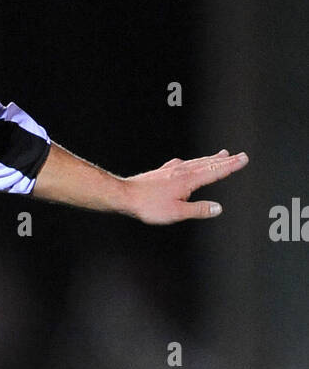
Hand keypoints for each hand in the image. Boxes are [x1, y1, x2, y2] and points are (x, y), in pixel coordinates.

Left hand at [124, 149, 247, 224]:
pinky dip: (193, 161)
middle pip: (208, 163)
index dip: (231, 166)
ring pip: (197, 161)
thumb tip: (217, 208)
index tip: (244, 159)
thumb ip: (198, 210)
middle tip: (239, 155)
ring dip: (211, 159)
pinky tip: (189, 162)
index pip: (215, 171)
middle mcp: (182, 171)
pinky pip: (184, 163)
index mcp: (189, 180)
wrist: (126, 196)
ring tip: (221, 155)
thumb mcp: (177, 212)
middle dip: (225, 160)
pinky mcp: (163, 172)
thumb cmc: (149, 205)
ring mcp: (172, 170)